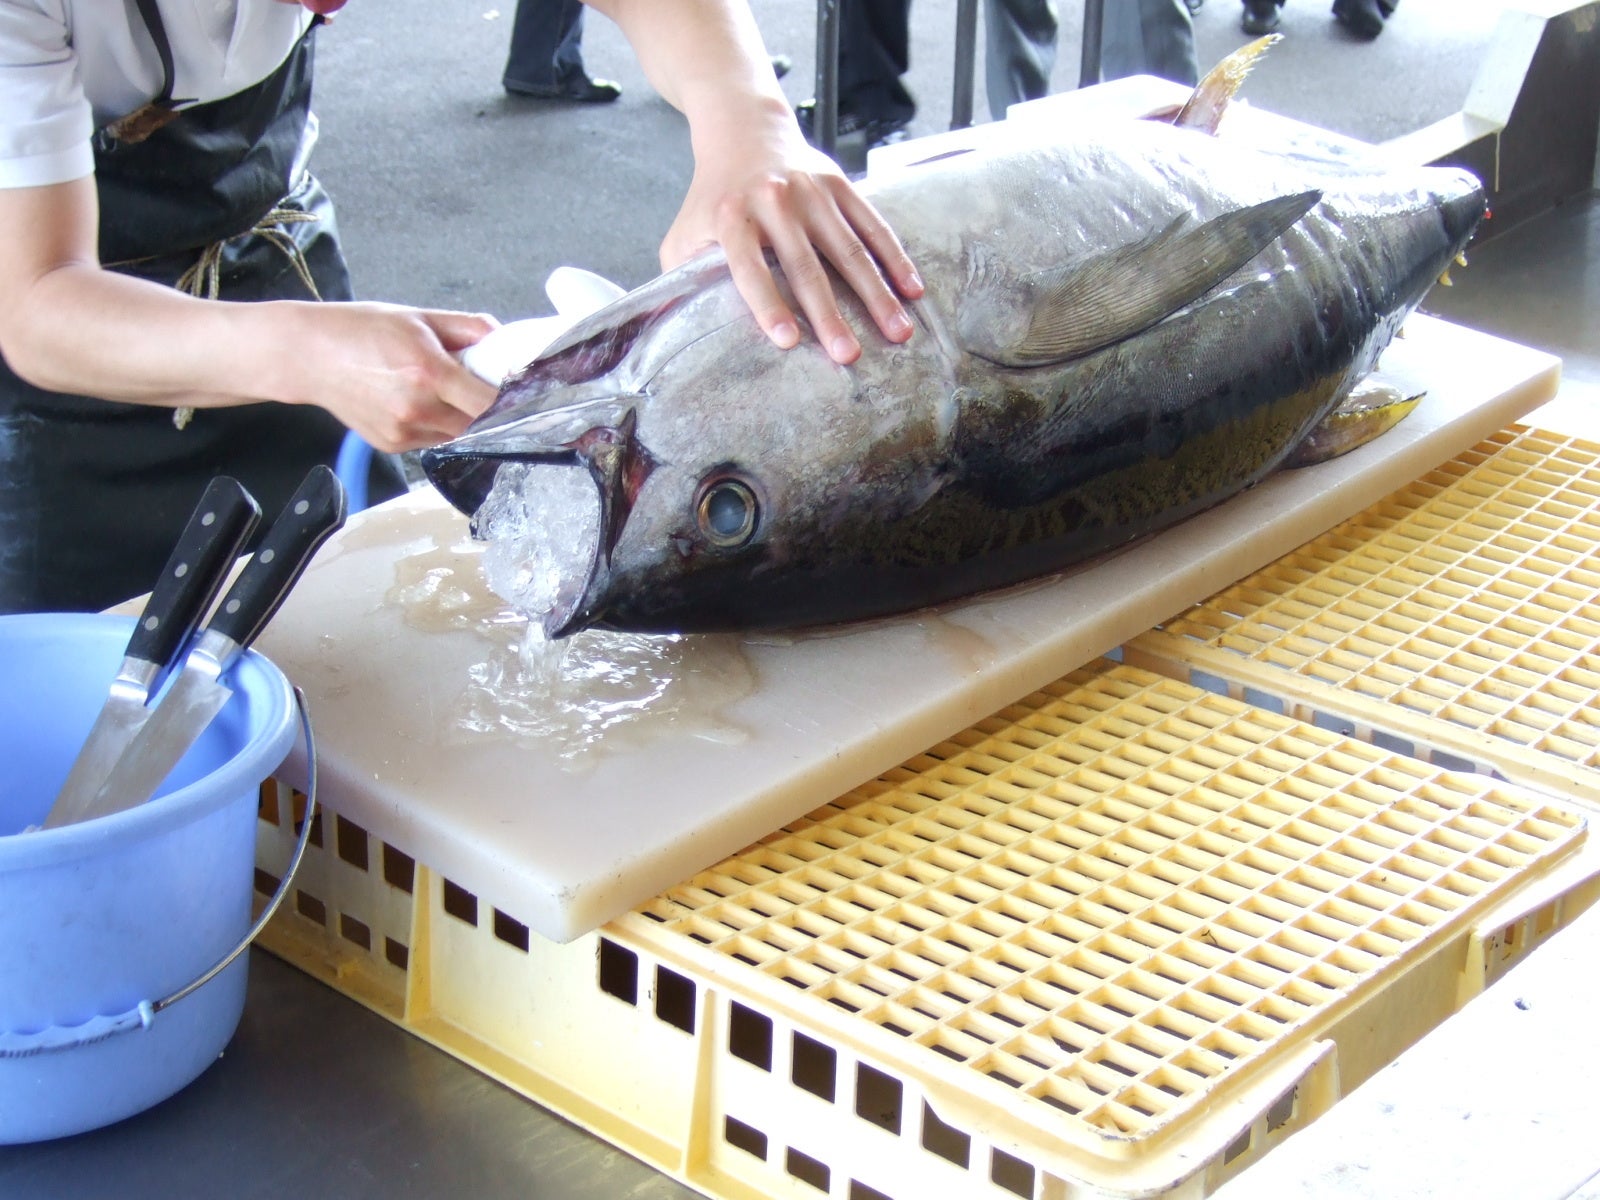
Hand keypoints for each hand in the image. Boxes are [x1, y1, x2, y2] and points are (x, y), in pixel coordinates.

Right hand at [261, 301, 499, 451]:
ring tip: (440, 389)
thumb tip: (506, 341)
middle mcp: (417, 407)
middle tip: (477, 385)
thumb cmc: (361, 330)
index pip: (491, 403)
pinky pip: (432, 440)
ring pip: (457, 435)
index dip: (510, 399)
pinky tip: (416, 401)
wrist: (307, 355)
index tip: (518, 390)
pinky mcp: (392, 445)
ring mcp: (403, 431)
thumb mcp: (420, 317)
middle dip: (486, 407)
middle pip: (479, 424)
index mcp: (429, 372)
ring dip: (462, 417)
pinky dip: (436, 424)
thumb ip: (470, 329)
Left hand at [659, 100, 923, 365]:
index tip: (787, 341)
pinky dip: (894, 257)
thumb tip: (666, 333)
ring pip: (848, 248)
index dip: (766, 303)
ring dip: (875, 293)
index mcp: (731, 215)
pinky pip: (872, 224)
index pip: (748, 265)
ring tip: (897, 333)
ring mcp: (810, 190)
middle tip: (849, 356)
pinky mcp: (839, 182)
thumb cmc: (712, 198)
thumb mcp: (684, 233)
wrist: (743, 128)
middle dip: (829, 313)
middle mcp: (773, 200)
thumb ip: (679, 280)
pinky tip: (913, 290)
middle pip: (805, 265)